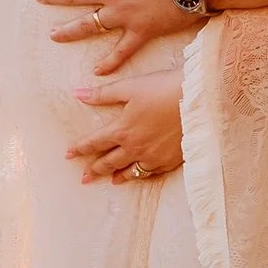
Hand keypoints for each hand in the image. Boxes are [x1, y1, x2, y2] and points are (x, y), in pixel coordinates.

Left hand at [68, 63, 184, 184]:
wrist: (199, 100)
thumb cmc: (164, 89)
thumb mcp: (130, 87)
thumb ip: (102, 94)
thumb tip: (77, 95)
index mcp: (122, 129)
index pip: (95, 142)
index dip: (80, 148)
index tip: (68, 154)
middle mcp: (135, 148)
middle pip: (109, 162)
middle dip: (94, 169)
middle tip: (84, 178)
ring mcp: (154, 156)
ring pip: (130, 171)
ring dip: (117, 176)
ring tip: (110, 180)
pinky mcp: (171, 159)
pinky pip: (151, 172)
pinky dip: (142, 175)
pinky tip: (140, 174)